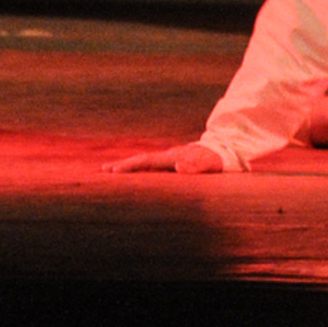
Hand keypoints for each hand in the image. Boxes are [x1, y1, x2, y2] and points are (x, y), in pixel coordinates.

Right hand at [105, 142, 226, 173]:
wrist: (224, 151)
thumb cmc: (216, 161)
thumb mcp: (210, 165)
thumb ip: (197, 166)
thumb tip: (178, 167)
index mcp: (172, 157)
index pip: (146, 161)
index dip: (130, 166)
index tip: (114, 171)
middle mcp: (168, 156)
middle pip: (141, 159)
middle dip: (123, 165)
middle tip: (103, 170)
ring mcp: (169, 158)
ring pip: (145, 162)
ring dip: (129, 166)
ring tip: (111, 171)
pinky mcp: (172, 162)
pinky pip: (152, 166)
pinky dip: (139, 169)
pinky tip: (133, 174)